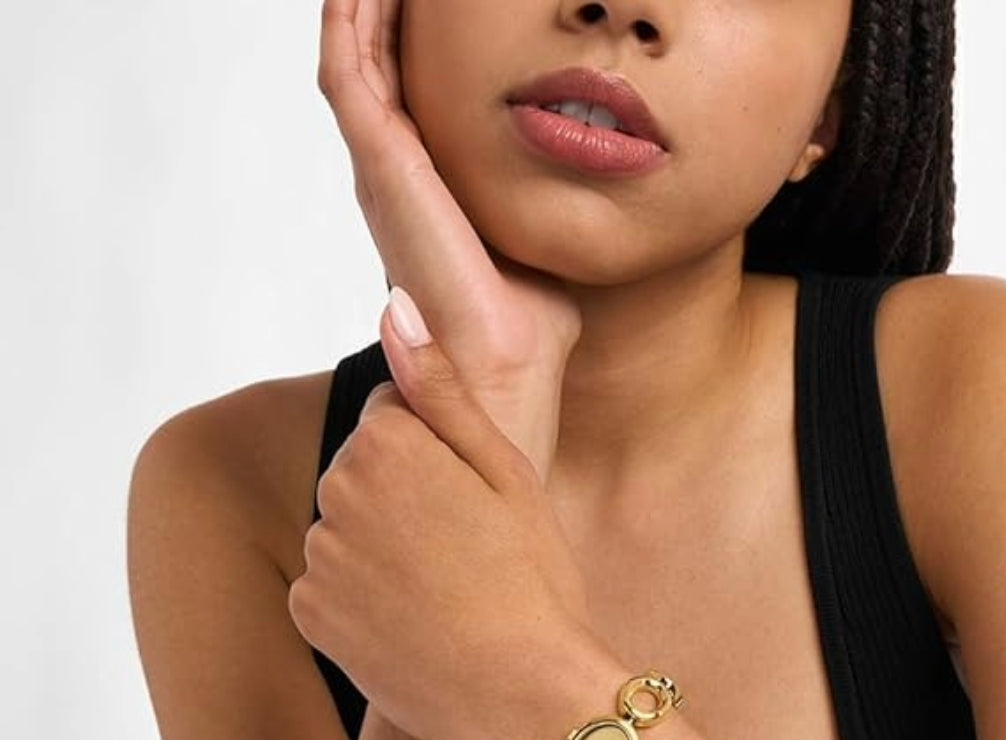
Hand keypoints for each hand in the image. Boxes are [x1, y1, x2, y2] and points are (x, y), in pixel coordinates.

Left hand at [287, 290, 597, 739]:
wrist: (524, 699)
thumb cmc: (534, 581)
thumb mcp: (507, 472)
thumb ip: (441, 386)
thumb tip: (395, 306)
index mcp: (386, 444)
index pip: (393, 419)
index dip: (441, 458)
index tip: (476, 505)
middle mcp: (334, 492)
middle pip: (363, 473)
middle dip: (405, 499)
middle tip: (468, 552)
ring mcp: (318, 558)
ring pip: (347, 530)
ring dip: (382, 549)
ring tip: (446, 593)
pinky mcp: (310, 616)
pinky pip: (329, 586)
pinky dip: (360, 600)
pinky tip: (414, 623)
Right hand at [317, 0, 581, 484]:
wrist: (504, 367)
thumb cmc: (526, 326)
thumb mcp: (539, 240)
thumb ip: (543, 204)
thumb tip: (586, 181)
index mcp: (426, 193)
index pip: (409, 97)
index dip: (414, 43)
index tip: (443, 4)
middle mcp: (392, 177)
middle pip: (374, 68)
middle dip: (383, 11)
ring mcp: (380, 171)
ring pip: (352, 59)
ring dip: (363, 6)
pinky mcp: (379, 166)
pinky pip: (347, 70)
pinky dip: (351, 20)